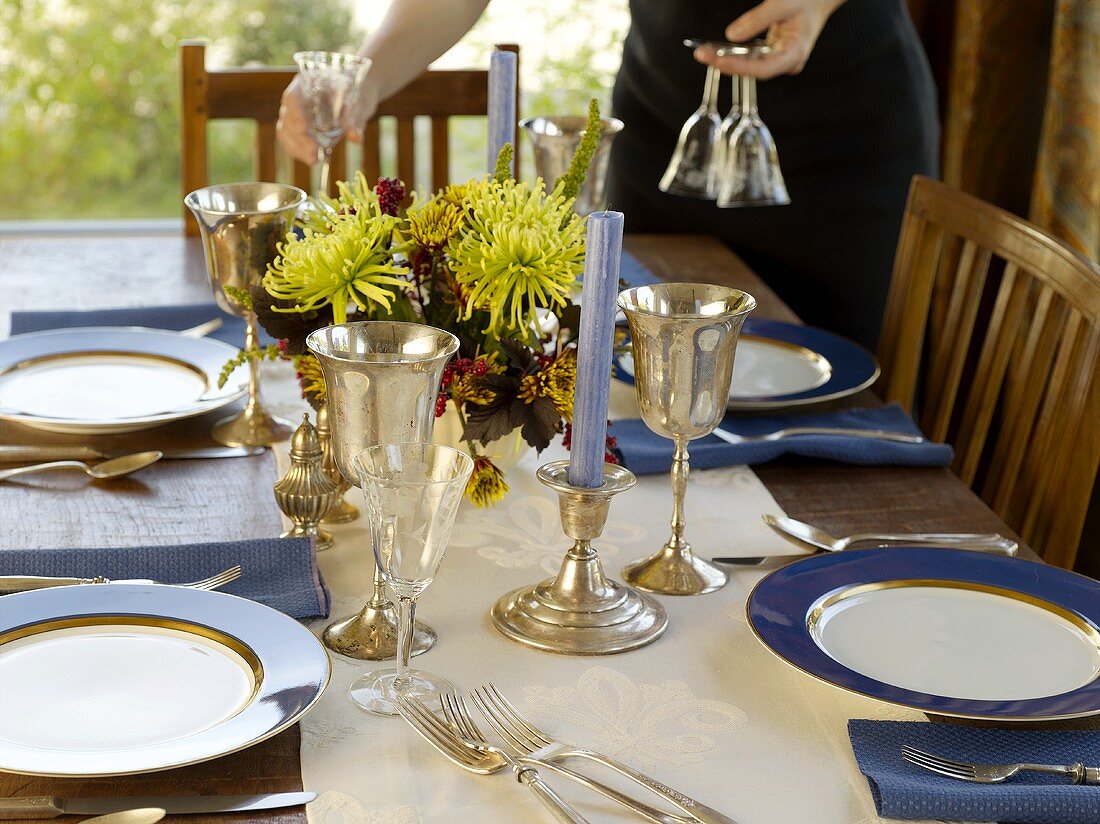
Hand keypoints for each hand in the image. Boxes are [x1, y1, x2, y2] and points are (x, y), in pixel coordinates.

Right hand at [276, 75, 379, 163]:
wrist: (358, 92)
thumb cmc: (356, 91)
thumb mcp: (358, 101)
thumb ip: (355, 118)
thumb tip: (355, 138)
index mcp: (307, 84)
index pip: (293, 99)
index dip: (296, 116)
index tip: (305, 131)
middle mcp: (297, 99)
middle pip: (287, 118)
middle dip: (299, 139)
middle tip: (314, 156)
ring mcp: (295, 114)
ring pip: (285, 132)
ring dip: (297, 149)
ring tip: (313, 161)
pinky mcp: (299, 128)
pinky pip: (291, 140)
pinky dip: (299, 151)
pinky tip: (312, 160)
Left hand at [694, 0, 844, 78]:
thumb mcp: (783, 3)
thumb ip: (757, 19)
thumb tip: (732, 35)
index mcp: (795, 53)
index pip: (763, 68)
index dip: (739, 67)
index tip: (719, 61)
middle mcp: (787, 61)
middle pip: (753, 70)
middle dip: (727, 64)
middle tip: (703, 55)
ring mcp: (779, 58)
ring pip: (749, 65)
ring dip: (727, 59)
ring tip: (705, 53)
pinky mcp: (772, 52)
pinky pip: (751, 57)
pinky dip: (734, 53)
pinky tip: (718, 50)